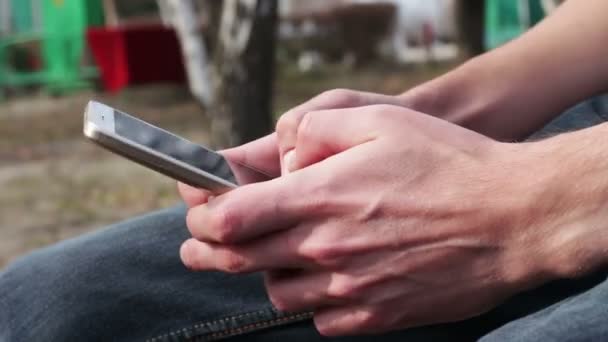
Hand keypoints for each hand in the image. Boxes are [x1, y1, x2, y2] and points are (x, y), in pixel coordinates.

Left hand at [181, 105, 564, 334]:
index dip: (203, 219)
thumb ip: (318, 128)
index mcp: (321, 197)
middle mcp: (326, 248)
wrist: (512, 219)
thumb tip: (284, 149)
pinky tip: (323, 283)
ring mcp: (350, 287)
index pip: (233, 218)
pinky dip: (312, 303)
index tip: (197, 217)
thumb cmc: (450, 164)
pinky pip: (322, 319)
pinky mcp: (377, 314)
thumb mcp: (380, 120)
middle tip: (195, 250)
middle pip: (243, 260)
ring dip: (266, 275)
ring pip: (279, 294)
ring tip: (272, 260)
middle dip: (209, 254)